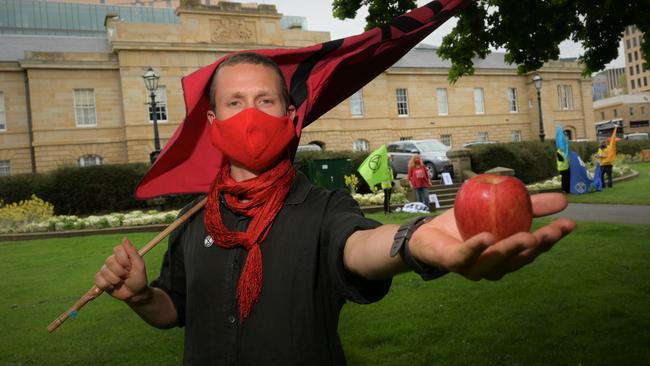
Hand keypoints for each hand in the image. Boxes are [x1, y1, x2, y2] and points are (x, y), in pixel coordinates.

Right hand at [94, 237, 149, 301]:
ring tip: (121, 282)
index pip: (117, 250)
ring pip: (105, 272)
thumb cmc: (138, 278)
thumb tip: (124, 238)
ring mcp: (105, 270)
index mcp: (122, 255)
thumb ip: (132, 252)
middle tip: (126, 276)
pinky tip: (113, 287)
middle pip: (110, 261)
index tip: (130, 266)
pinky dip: (107, 286)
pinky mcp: (100, 280)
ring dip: (115, 280)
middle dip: (120, 272)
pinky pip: (98, 281)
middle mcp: (112, 261)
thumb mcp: (139, 265)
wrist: (134, 294)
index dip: (124, 260)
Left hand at [408, 193, 575, 280]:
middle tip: (549, 233)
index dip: (553, 238)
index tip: (570, 224)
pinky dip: (477, 248)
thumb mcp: (499, 209)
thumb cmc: (465, 224)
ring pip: (496, 263)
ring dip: (511, 250)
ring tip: (527, 237)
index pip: (534, 248)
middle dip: (537, 247)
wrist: (427, 235)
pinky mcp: (453, 264)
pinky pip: (466, 257)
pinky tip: (488, 237)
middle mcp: (495, 267)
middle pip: (519, 259)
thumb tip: (564, 199)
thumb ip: (528, 206)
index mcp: (508, 256)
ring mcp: (474, 269)